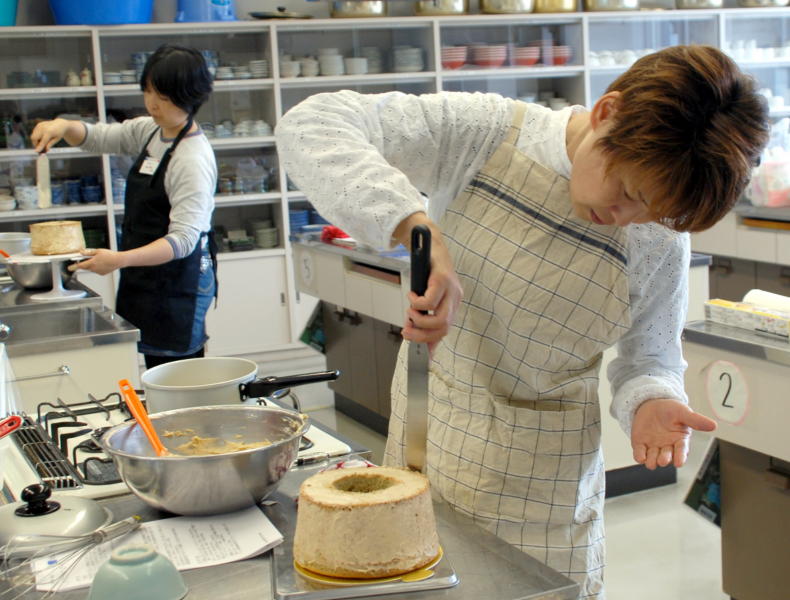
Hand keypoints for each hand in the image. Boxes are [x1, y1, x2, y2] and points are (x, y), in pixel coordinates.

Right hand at [30, 119, 69, 152]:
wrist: (60, 124)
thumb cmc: (59, 133)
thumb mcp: (57, 139)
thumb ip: (50, 144)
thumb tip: (45, 150)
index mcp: (49, 132)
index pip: (42, 141)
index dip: (39, 147)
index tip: (36, 151)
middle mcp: (43, 128)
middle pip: (34, 138)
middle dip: (36, 144)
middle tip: (41, 148)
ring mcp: (39, 126)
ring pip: (33, 136)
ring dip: (36, 141)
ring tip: (44, 142)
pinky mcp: (38, 125)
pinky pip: (34, 133)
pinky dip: (37, 137)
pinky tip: (43, 137)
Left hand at [69, 248, 123, 275]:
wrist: (119, 260)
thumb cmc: (109, 255)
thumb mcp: (97, 251)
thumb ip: (88, 252)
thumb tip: (81, 252)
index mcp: (92, 263)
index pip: (80, 266)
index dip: (73, 267)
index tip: (69, 268)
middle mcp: (94, 269)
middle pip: (85, 267)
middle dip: (85, 263)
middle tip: (87, 259)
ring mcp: (98, 272)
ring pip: (91, 269)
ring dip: (92, 265)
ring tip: (99, 260)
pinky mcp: (102, 273)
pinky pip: (97, 270)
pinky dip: (97, 267)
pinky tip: (103, 263)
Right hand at [401, 238, 462, 352]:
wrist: (429, 244)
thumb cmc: (427, 271)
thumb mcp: (427, 296)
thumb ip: (426, 317)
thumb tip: (423, 344)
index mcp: (453, 304)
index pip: (445, 330)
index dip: (431, 343)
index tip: (420, 353)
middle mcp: (455, 298)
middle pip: (444, 327)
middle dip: (423, 335)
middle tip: (407, 332)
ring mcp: (451, 289)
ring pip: (439, 317)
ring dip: (420, 320)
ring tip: (409, 314)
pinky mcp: (442, 279)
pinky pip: (430, 300)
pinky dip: (417, 303)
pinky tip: (412, 296)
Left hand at [631, 398, 716, 469]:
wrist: (651, 404)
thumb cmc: (670, 410)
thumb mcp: (683, 412)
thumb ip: (696, 420)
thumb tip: (713, 425)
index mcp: (679, 440)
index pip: (681, 451)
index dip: (680, 457)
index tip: (679, 463)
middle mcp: (667, 446)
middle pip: (667, 457)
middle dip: (665, 459)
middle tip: (663, 459)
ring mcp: (653, 447)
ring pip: (653, 459)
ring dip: (652, 461)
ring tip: (652, 461)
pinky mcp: (640, 445)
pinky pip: (639, 454)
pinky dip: (639, 457)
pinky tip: (640, 457)